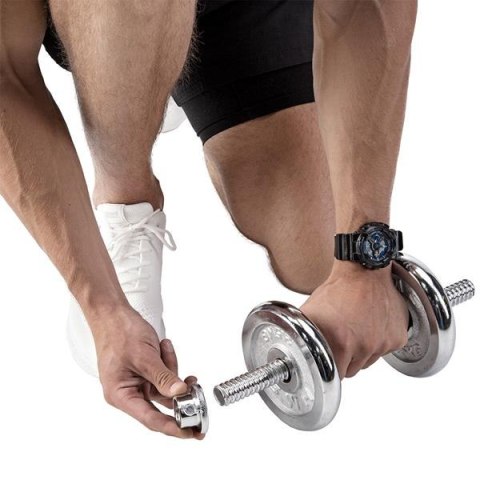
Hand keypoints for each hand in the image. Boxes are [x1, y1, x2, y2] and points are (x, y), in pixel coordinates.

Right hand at [88, 305, 202, 438]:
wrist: (114, 314)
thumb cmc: (119, 333)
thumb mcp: (144, 357)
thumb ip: (163, 377)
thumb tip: (180, 393)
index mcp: (120, 395)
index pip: (150, 419)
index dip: (172, 427)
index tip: (190, 432)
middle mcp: (128, 392)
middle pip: (161, 403)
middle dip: (177, 393)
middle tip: (195, 390)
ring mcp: (137, 383)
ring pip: (166, 387)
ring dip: (171, 369)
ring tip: (164, 349)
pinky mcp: (144, 373)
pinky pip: (164, 375)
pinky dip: (168, 363)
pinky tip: (163, 347)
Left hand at [300, 261, 408, 378]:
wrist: (364, 270)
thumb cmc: (339, 288)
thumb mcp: (312, 312)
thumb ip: (307, 338)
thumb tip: (300, 354)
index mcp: (342, 343)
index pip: (336, 375)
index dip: (330, 367)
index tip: (329, 359)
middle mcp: (365, 345)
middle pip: (353, 369)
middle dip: (346, 359)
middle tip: (342, 337)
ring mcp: (383, 343)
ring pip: (369, 361)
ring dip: (363, 350)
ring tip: (356, 326)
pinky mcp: (397, 338)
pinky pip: (385, 351)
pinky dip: (379, 342)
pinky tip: (370, 324)